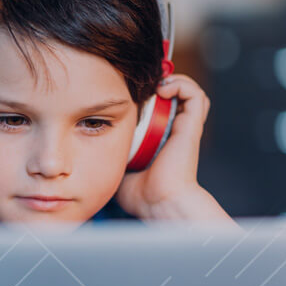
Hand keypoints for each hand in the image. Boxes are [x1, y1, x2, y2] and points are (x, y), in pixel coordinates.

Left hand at [114, 74, 210, 219]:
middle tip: (139, 83)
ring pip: (189, 91)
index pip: (160, 109)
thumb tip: (89, 147)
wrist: (159, 204)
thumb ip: (108, 156)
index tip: (127, 91)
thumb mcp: (117, 169)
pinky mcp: (191, 128)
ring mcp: (184, 128)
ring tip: (156, 84)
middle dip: (159, 83)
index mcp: (159, 139)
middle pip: (175, 96)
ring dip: (174, 81)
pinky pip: (195, 96)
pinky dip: (182, 85)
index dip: (147, 95)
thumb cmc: (141, 195)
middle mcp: (174, 131)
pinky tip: (163, 90)